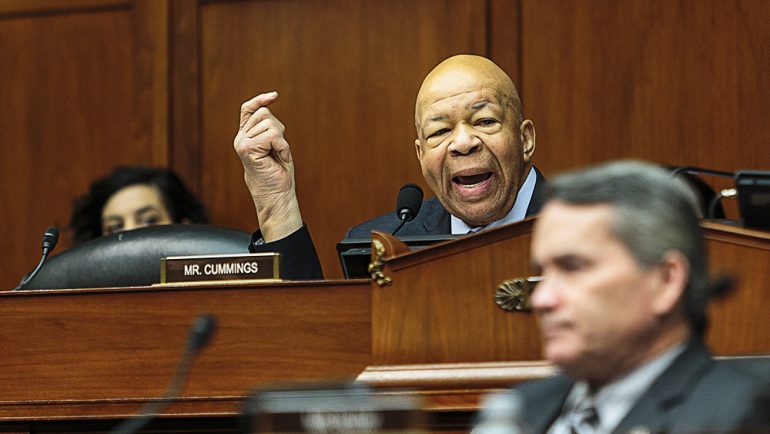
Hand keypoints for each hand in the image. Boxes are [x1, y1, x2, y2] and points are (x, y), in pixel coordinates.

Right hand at [234, 91, 302, 240]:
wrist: (276, 194)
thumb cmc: (278, 171)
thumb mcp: (275, 143)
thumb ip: (269, 125)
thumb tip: (270, 102)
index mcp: (246, 135)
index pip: (249, 109)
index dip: (260, 100)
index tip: (274, 96)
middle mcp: (241, 138)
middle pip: (264, 114)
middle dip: (279, 129)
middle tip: (278, 150)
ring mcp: (242, 142)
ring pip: (270, 124)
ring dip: (282, 140)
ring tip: (278, 155)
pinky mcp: (247, 148)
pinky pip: (273, 135)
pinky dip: (283, 147)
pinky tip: (280, 158)